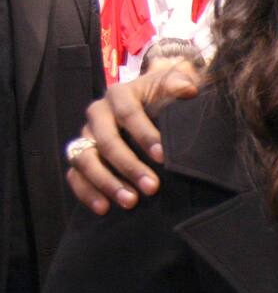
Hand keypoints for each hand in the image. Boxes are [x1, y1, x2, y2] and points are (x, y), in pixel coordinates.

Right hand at [66, 64, 203, 213]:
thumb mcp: (174, 84)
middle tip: (152, 187)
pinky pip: (75, 175)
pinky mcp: (81, 156)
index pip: (129, 114)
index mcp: (119, 94)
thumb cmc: (165, 96)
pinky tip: (104, 208)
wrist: (154, 102)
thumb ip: (179, 84)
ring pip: (85, 160)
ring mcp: (86, 136)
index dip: (144, 135)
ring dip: (106, 183)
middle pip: (106, 141)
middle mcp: (97, 113)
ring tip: (131, 201)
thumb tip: (187, 90)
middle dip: (129, 166)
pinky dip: (87, 192)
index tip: (163, 156)